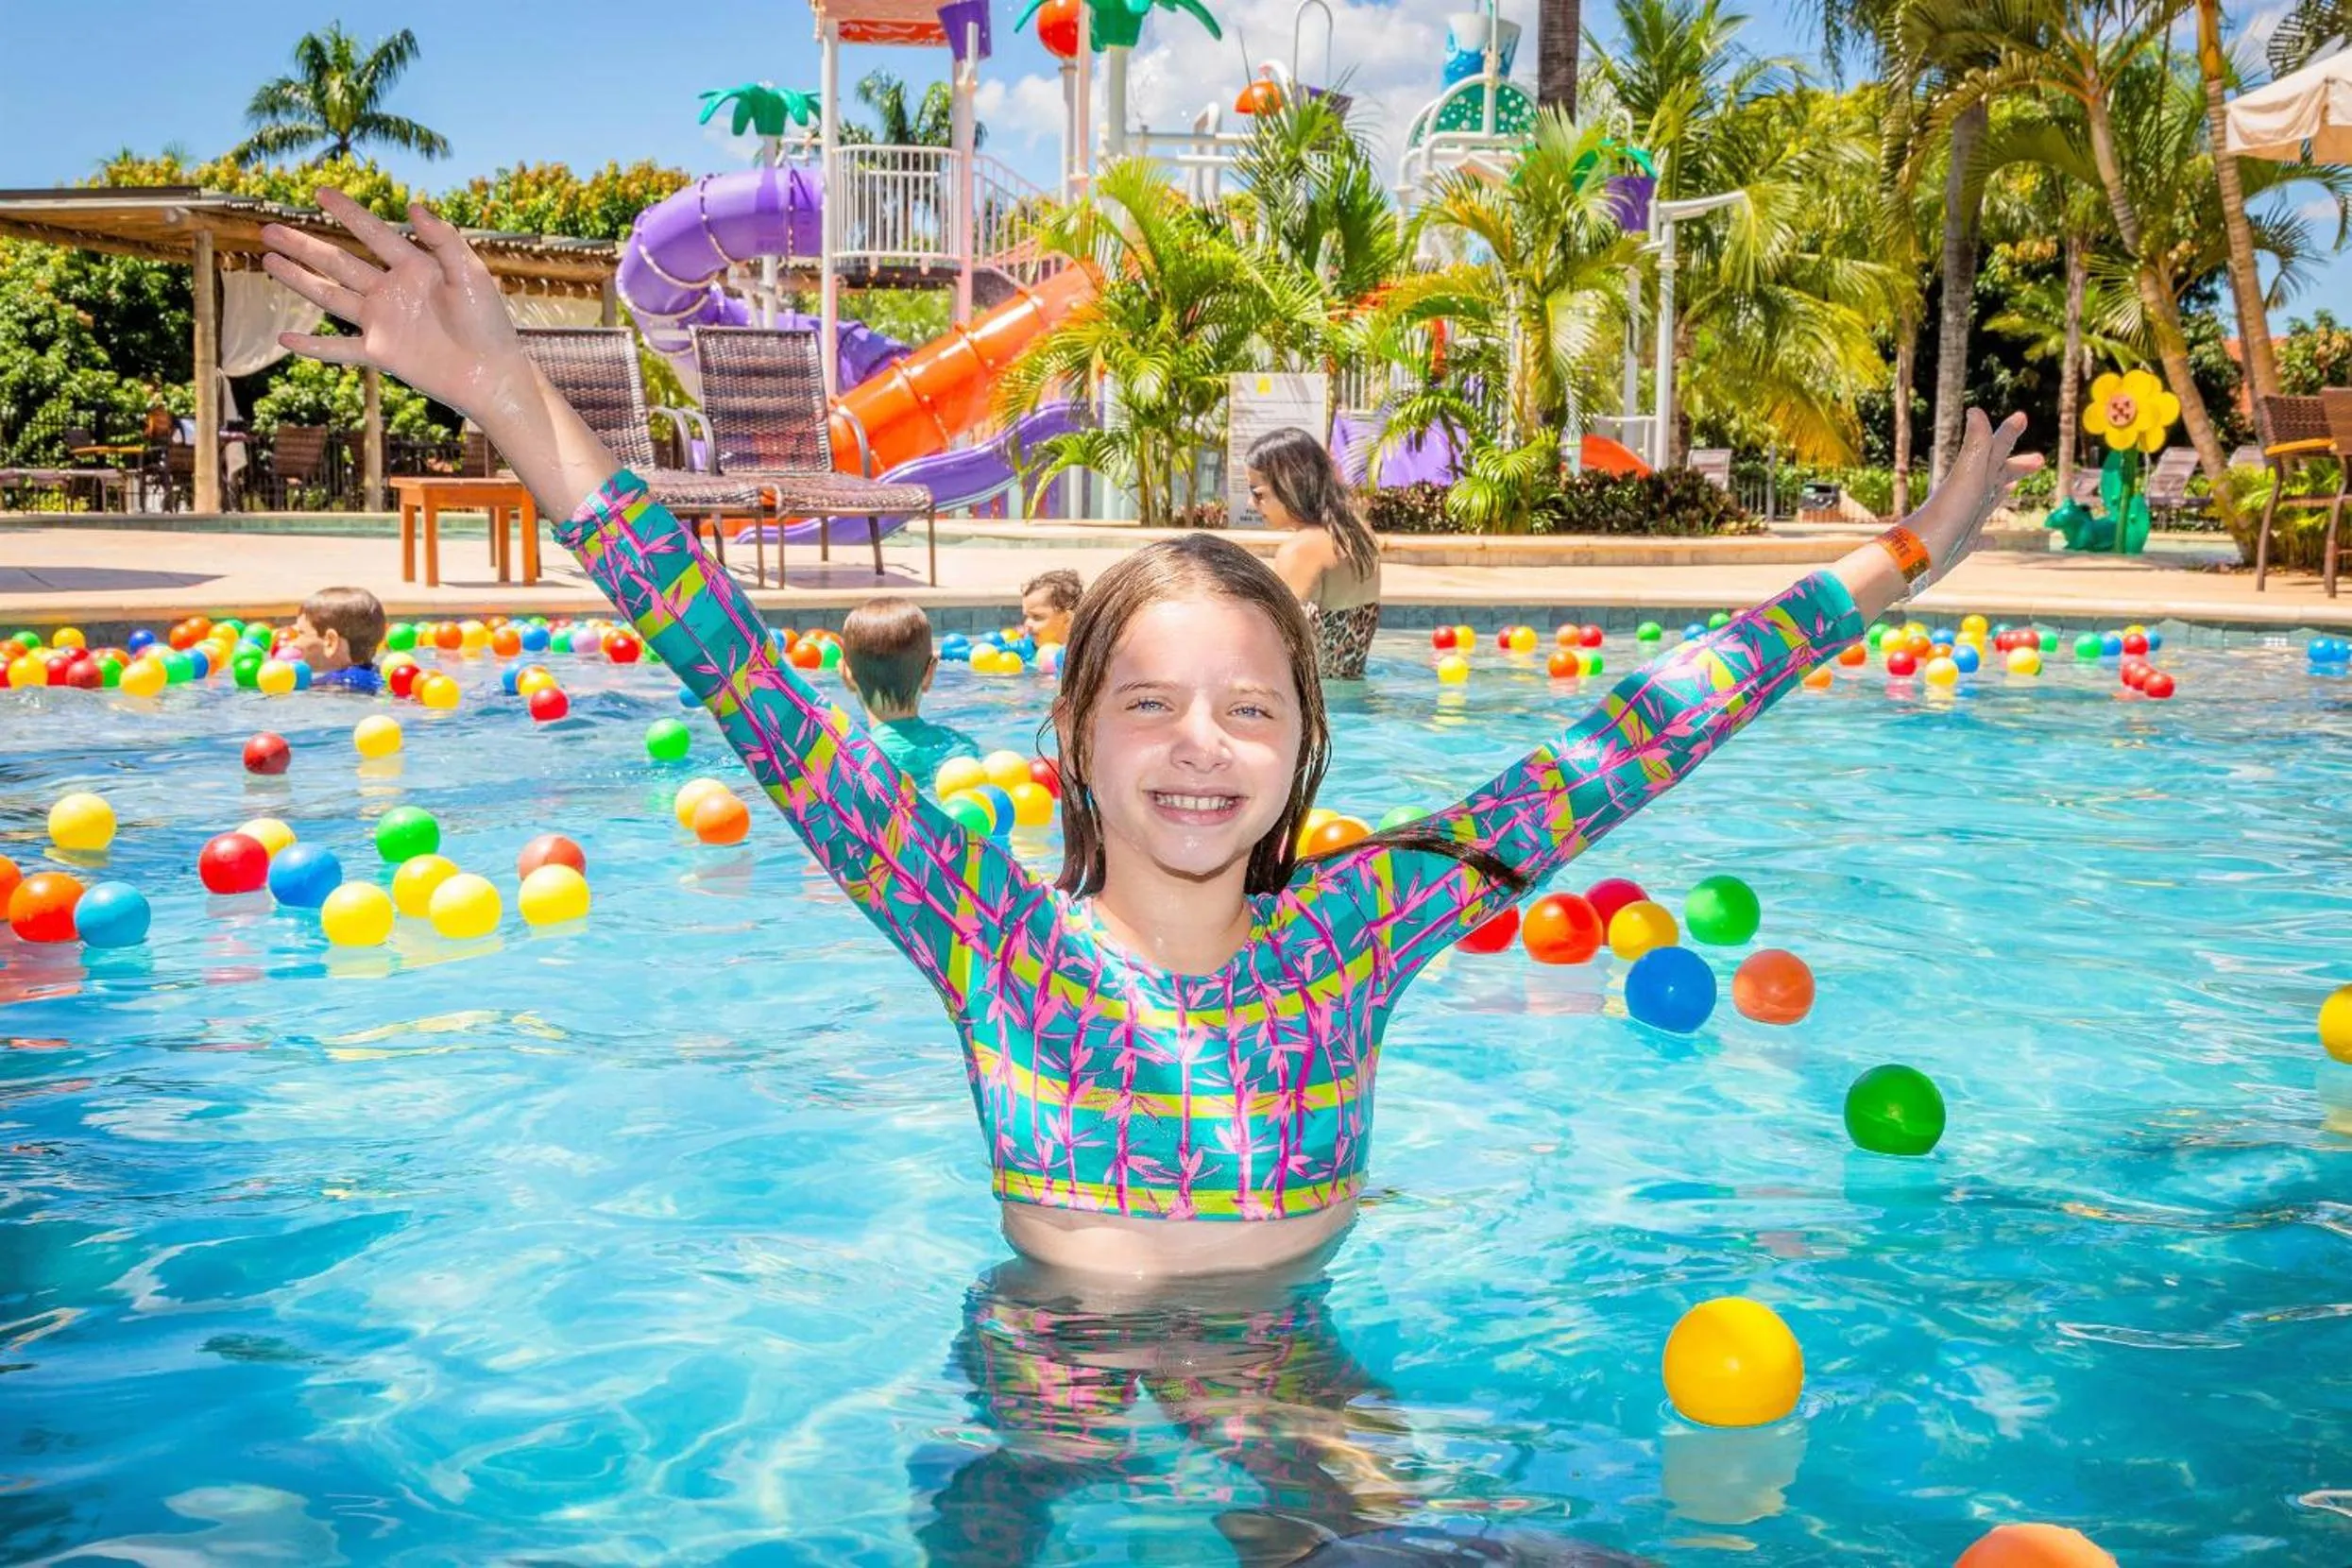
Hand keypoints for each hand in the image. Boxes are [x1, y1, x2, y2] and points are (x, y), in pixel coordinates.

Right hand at [259, 190, 532, 423]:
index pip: (374, 234)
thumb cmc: (489, 324)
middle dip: (304, 245)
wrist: (492, 374)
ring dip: (299, 280)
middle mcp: (393, 291)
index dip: (348, 212)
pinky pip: (340, 349)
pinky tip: (285, 338)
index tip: (320, 192)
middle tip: (269, 229)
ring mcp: (384, 322)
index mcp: (415, 267)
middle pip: (339, 262)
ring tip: (268, 261)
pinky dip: (313, 346)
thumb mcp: (471, 275)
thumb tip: (413, 206)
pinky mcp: (381, 353)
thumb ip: (444, 241)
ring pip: (331, 297)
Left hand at [1903, 409, 2040, 586]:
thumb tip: (1975, 409)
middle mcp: (1970, 495)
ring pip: (1988, 501)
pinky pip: (1978, 539)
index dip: (2008, 433)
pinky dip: (1987, 539)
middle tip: (2039, 460)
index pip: (1995, 450)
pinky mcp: (1962, 544)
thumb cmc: (1945, 515)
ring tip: (2011, 487)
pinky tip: (1991, 542)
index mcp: (1973, 477)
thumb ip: (1975, 447)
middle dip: (2016, 466)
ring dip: (2000, 492)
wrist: (1917, 555)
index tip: (2021, 416)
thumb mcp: (1966, 477)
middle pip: (1997, 474)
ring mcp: (1966, 519)